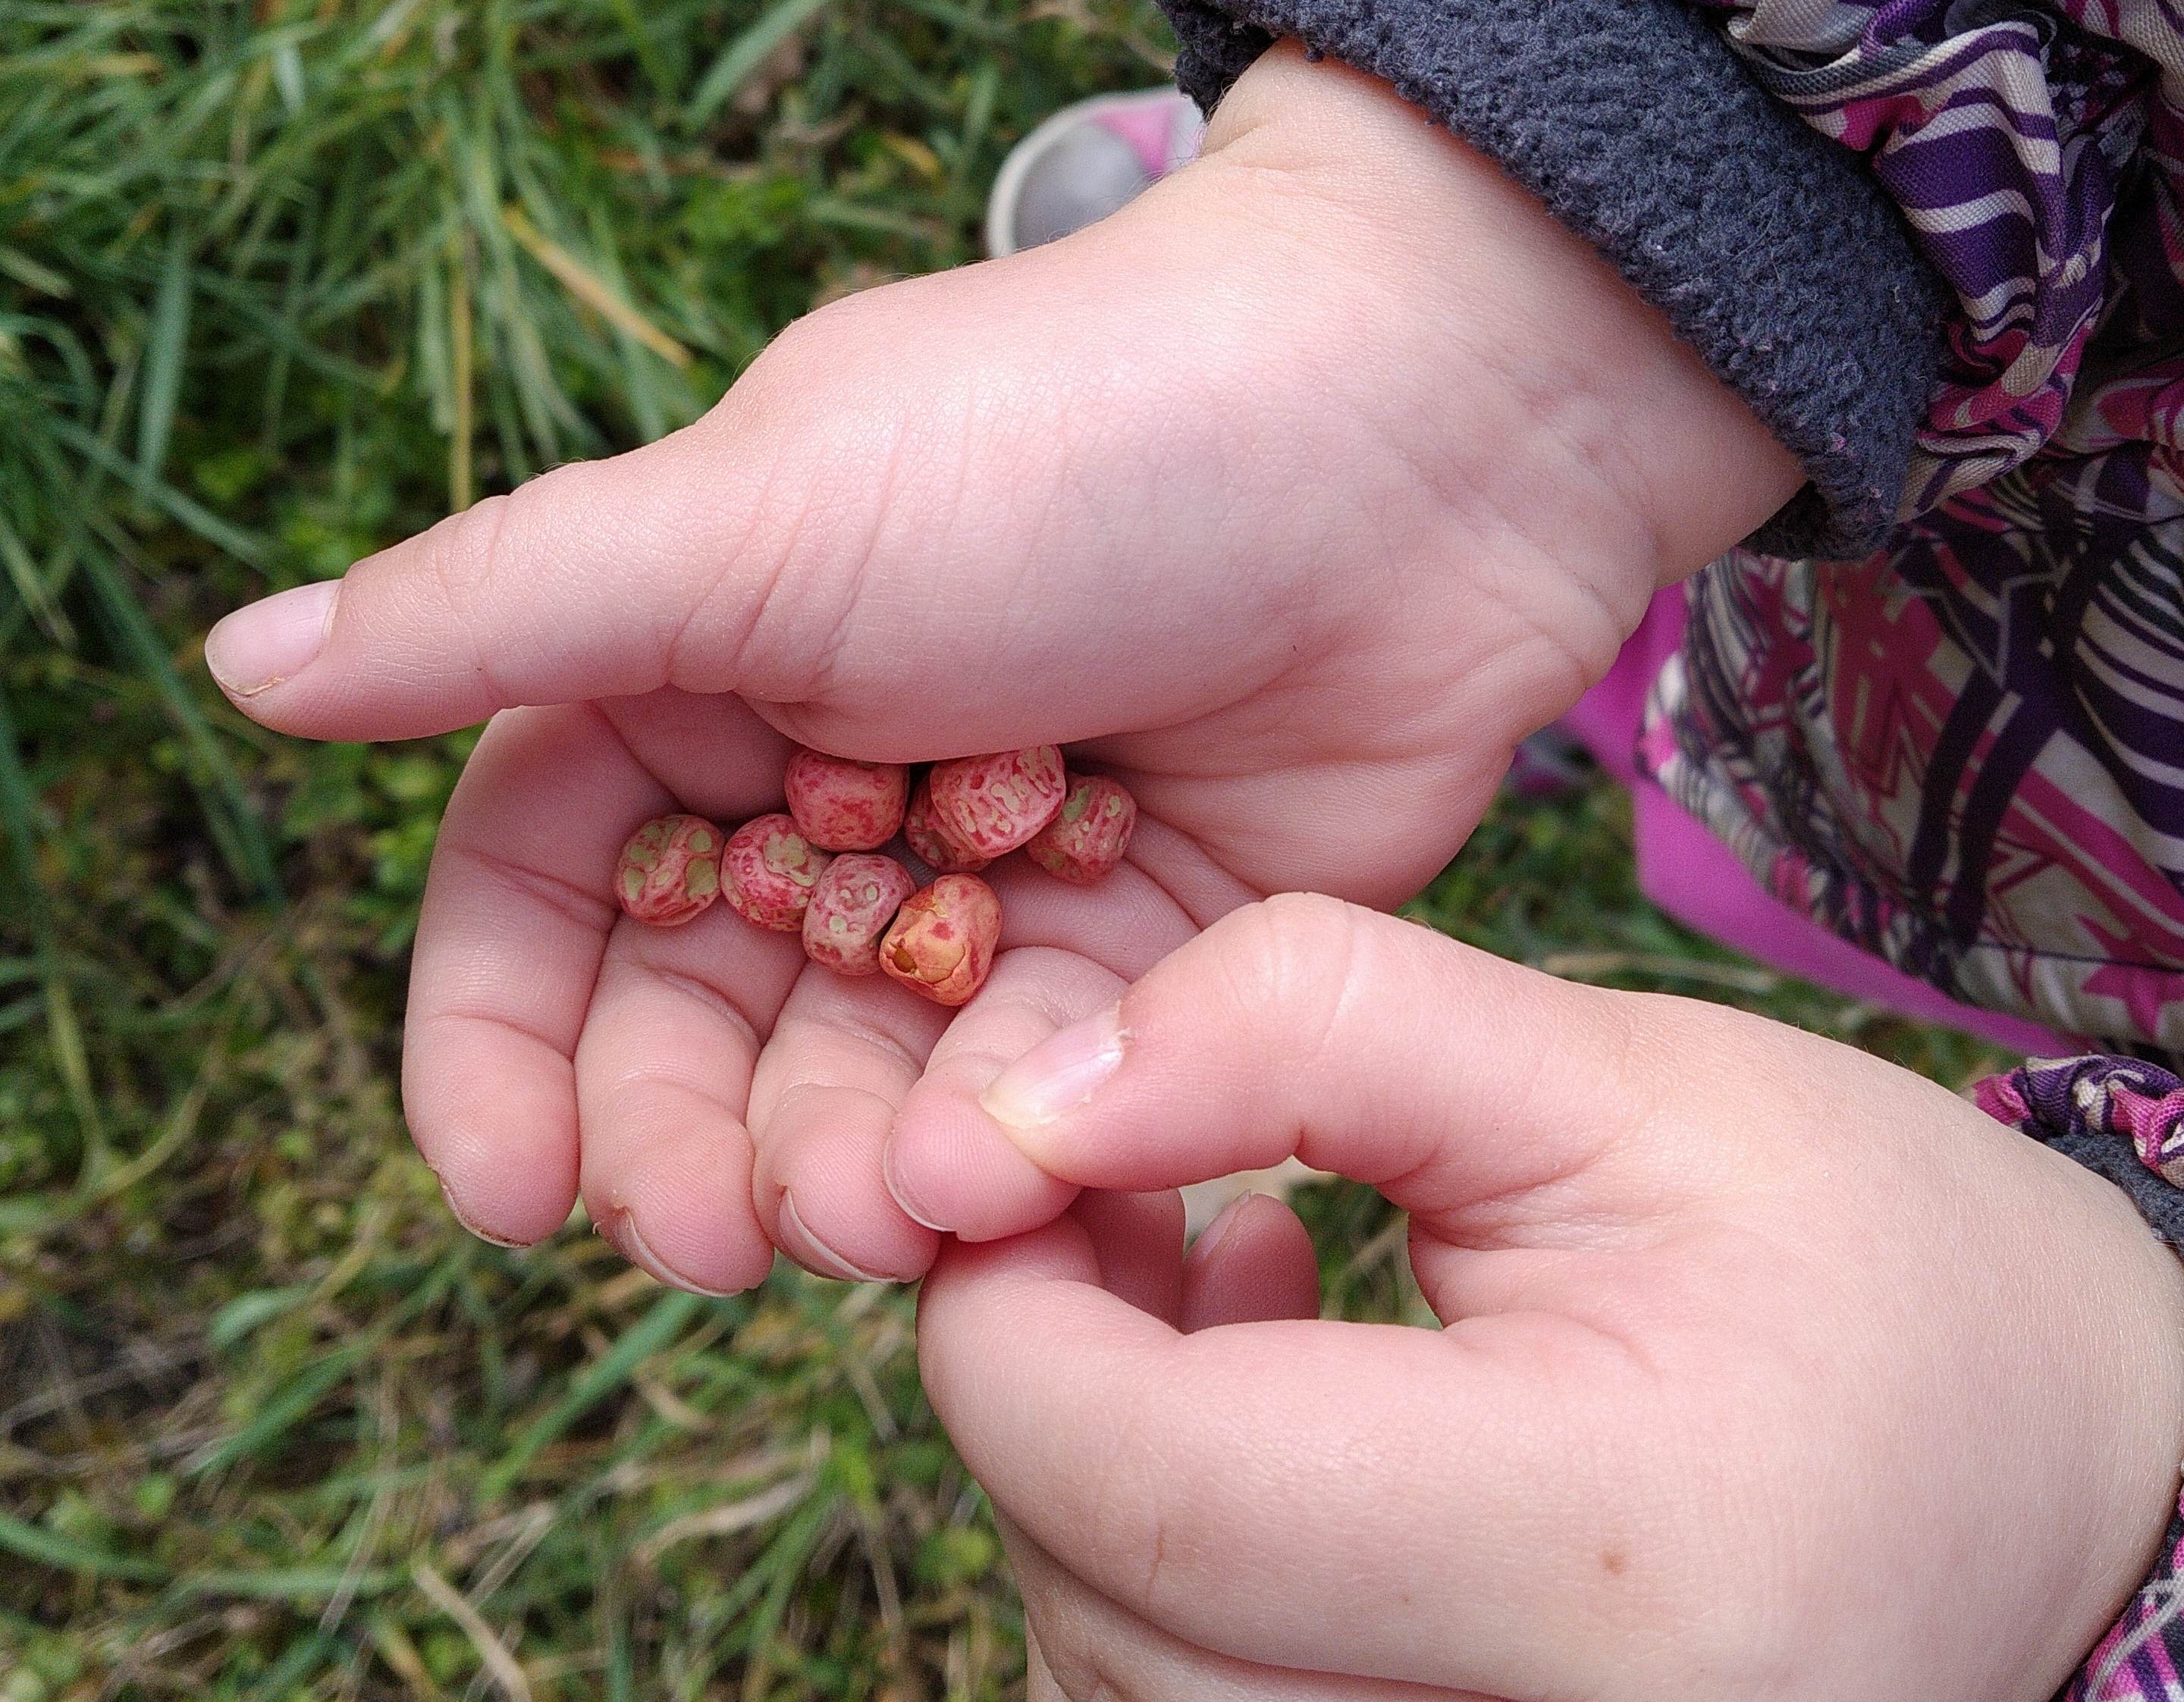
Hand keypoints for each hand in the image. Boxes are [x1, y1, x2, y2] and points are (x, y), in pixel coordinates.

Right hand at [203, 47, 1797, 1288]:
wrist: (1414, 442)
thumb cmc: (1072, 443)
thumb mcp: (756, 516)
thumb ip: (507, 616)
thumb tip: (249, 668)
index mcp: (704, 669)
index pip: (541, 891)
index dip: (503, 1048)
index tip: (504, 1196)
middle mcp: (831, 788)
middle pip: (693, 1024)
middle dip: (677, 1144)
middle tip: (698, 1241)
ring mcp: (983, 884)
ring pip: (857, 1089)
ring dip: (836, 1174)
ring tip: (872, 1217)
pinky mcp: (1137, 958)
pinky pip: (1029, 1100)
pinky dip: (999, 1157)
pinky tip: (999, 1186)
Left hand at [915, 896, 2183, 1700]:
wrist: (2050, 1469)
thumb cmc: (1864, 1255)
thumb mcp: (1609, 1077)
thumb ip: (1308, 1032)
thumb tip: (1023, 1107)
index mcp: (1613, 1556)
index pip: (1150, 1496)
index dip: (1008, 1319)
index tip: (1020, 1161)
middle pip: (1114, 1610)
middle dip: (1048, 1381)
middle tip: (1119, 1180)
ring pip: (1132, 1685)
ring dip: (1102, 1473)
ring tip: (1221, 1270)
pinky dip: (1172, 1571)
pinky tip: (1266, 1408)